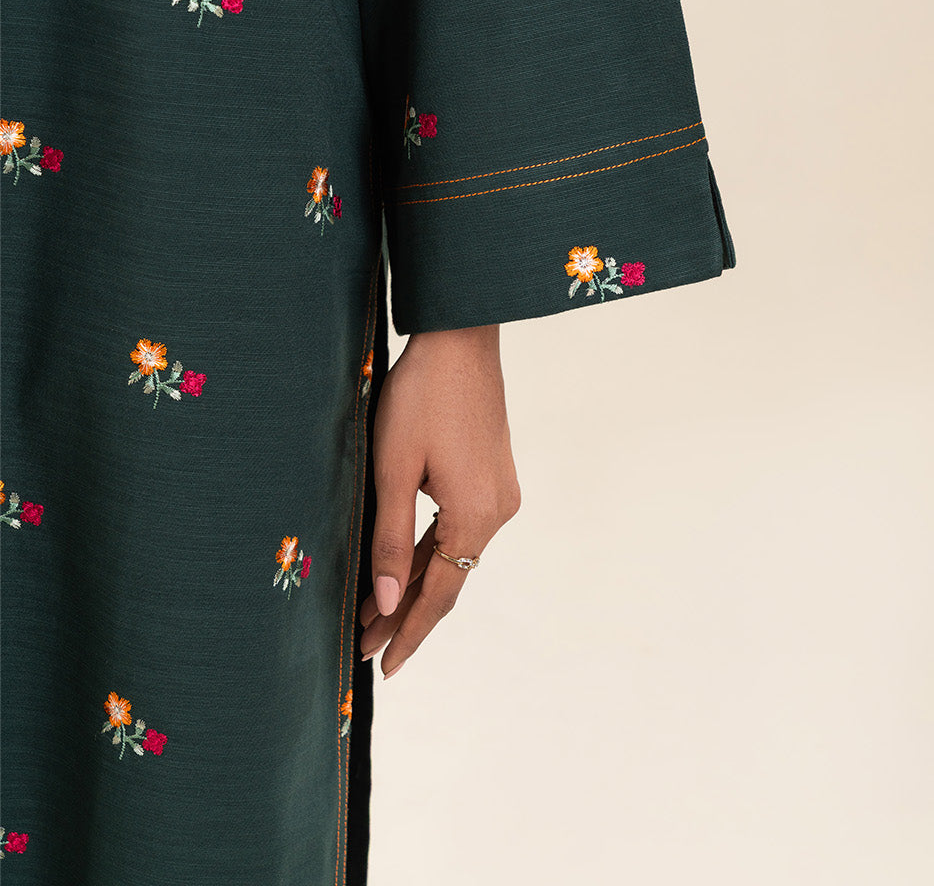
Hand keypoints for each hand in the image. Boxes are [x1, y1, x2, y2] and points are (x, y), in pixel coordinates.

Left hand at [359, 323, 520, 678]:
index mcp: (476, 514)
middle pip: (448, 579)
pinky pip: (458, 528)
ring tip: (373, 616)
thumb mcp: (393, 468)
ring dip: (414, 583)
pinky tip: (402, 566)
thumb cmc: (420, 396)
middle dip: (404, 615)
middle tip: (363, 649)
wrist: (460, 338)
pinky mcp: (493, 475)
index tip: (381, 668)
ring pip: (452, 554)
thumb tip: (387, 603)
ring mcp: (499, 493)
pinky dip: (429, 551)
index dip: (408, 634)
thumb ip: (390, 538)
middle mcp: (497, 510)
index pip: (439, 596)